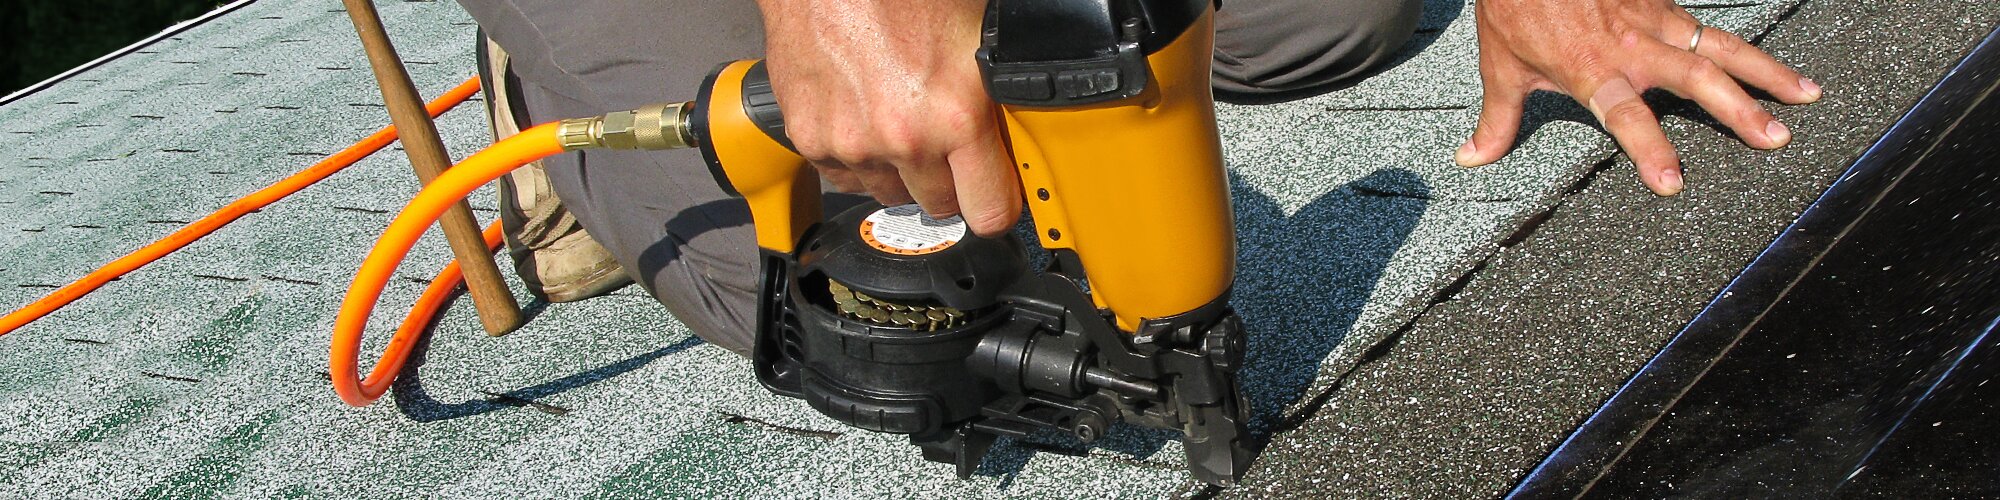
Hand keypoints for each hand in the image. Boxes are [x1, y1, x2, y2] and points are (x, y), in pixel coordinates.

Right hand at [754, 0, 1020, 235]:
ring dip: (900, 171)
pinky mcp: (810, 139)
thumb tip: (1023, 113)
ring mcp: (852, 143)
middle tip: (946, 145)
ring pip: (890, 193)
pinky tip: (864, 119)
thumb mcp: (974, 30)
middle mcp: (904, 138)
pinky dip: (856, 158)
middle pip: (939, 206)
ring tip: (899, 121)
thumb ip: (998, 84)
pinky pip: (845, 177)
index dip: (998, 205)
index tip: (996, 196)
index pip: (990, 211)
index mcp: (956, 114)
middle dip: (949, 182)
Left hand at [1456, 0, 1821, 195]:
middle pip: (1697, 78)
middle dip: (1740, 108)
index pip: (1627, 116)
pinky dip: (1744, 47)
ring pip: (1719, 47)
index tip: (1672, 182)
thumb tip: (1472, 158)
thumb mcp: (1500, 66)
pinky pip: (1707, 27)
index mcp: (1592, 69)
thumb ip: (1497, 120)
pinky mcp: (1662, 1)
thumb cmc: (1514, 6)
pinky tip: (1775, 64)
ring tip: (1807, 96)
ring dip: (1765, 71)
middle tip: (1776, 137)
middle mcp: (1632, 44)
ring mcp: (1653, 19)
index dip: (1650, 148)